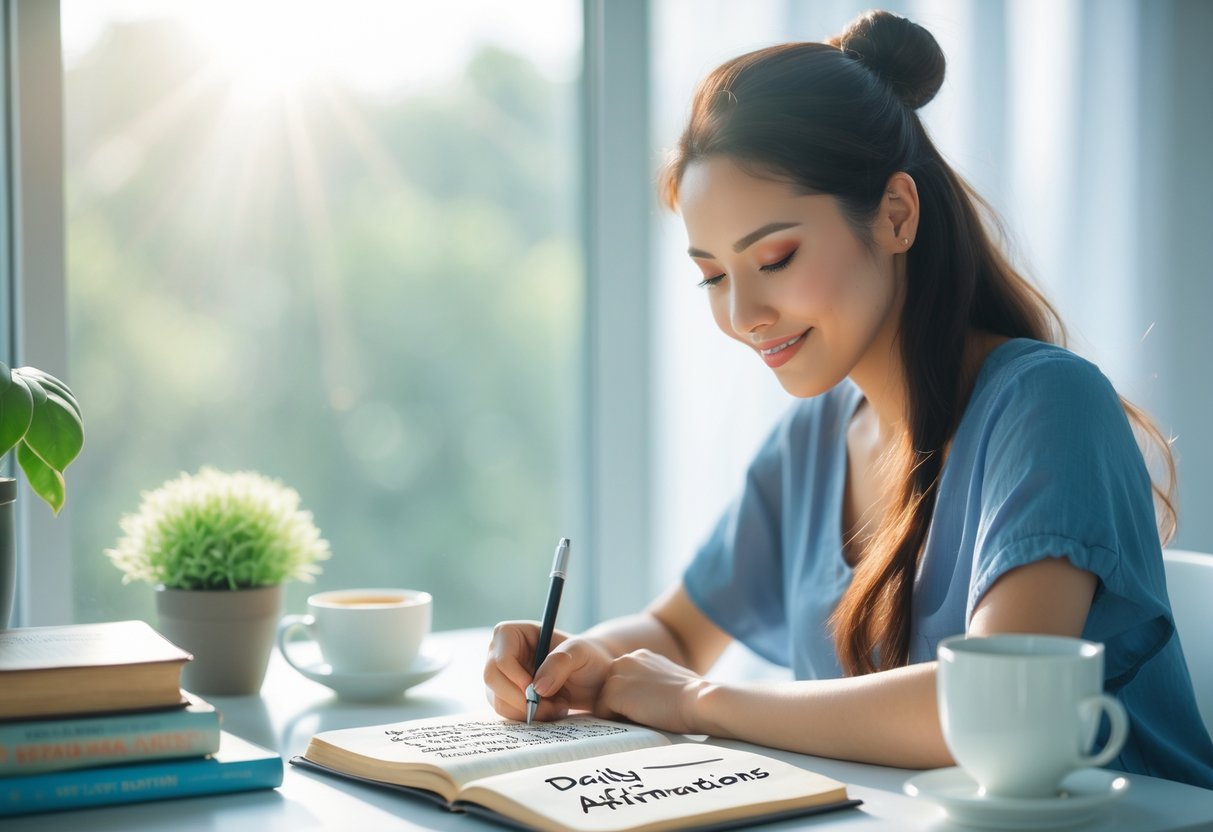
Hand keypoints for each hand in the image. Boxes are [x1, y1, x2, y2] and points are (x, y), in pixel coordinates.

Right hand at [483, 621, 613, 721]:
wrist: (592, 676)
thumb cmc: (586, 656)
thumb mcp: (579, 652)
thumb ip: (560, 662)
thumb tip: (537, 688)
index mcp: (511, 634)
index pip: (500, 658)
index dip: (515, 677)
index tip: (537, 692)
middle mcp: (499, 654)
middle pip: (493, 680)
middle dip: (521, 699)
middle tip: (551, 707)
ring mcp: (501, 678)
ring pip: (499, 701)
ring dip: (530, 711)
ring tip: (558, 706)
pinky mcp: (506, 698)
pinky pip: (509, 714)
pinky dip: (531, 718)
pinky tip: (552, 710)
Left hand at [597, 649, 712, 734]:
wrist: (699, 700)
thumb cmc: (691, 697)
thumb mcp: (667, 680)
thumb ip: (649, 683)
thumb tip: (642, 699)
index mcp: (639, 656)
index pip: (621, 681)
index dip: (631, 699)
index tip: (647, 709)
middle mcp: (625, 660)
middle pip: (609, 690)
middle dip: (619, 704)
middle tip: (643, 716)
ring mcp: (617, 675)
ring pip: (604, 702)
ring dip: (618, 713)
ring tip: (643, 719)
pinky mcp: (613, 693)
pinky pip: (602, 714)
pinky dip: (616, 722)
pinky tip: (638, 721)